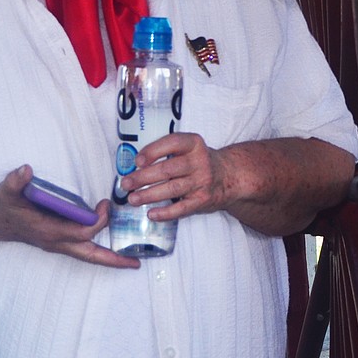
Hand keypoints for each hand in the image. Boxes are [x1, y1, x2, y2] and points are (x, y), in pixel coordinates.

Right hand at [0, 166, 138, 268]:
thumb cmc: (2, 205)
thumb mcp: (7, 190)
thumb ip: (16, 181)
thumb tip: (25, 171)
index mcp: (48, 230)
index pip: (81, 233)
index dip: (96, 221)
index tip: (104, 204)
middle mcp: (55, 241)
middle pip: (89, 255)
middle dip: (112, 259)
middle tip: (135, 262)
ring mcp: (57, 242)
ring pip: (87, 255)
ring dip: (109, 257)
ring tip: (132, 260)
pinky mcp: (58, 239)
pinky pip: (83, 248)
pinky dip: (100, 249)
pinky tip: (115, 247)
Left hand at [121, 133, 353, 235]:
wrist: (231, 176)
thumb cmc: (200, 162)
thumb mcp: (189, 150)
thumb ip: (166, 154)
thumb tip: (133, 166)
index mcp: (194, 144)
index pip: (172, 143)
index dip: (153, 151)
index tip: (137, 160)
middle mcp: (200, 160)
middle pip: (167, 169)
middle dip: (143, 177)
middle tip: (126, 184)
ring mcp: (203, 180)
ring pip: (172, 188)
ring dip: (149, 195)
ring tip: (132, 200)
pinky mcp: (204, 199)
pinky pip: (182, 208)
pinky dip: (166, 212)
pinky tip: (151, 214)